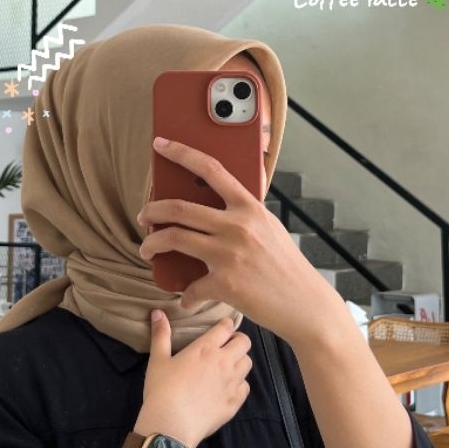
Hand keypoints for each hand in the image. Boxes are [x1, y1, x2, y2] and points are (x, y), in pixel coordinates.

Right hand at [134, 311, 251, 447]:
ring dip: (240, 361)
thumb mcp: (157, 359)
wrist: (171, 424)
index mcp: (206, 348)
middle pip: (244, 342)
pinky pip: (246, 387)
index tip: (221, 328)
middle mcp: (224, 362)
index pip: (226, 327)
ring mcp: (232, 382)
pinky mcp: (235, 402)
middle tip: (226, 346)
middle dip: (237, 340)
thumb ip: (160, 334)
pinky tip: (228, 388)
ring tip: (228, 366)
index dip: (225, 325)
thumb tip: (158, 312)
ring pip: (248, 363)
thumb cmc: (162, 389)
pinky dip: (240, 384)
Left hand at [138, 137, 329, 341]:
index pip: (210, 169)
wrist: (304, 303)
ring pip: (173, 238)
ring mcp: (229, 254)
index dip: (181, 153)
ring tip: (147, 249)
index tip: (161, 144)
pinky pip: (191, 287)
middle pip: (178, 207)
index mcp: (249, 207)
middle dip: (151, 210)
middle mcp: (237, 226)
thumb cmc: (286, 266)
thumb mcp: (269, 228)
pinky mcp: (224, 283)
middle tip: (144, 215)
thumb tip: (216, 208)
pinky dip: (186, 295)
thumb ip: (243, 214)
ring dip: (151, 244)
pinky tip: (187, 298)